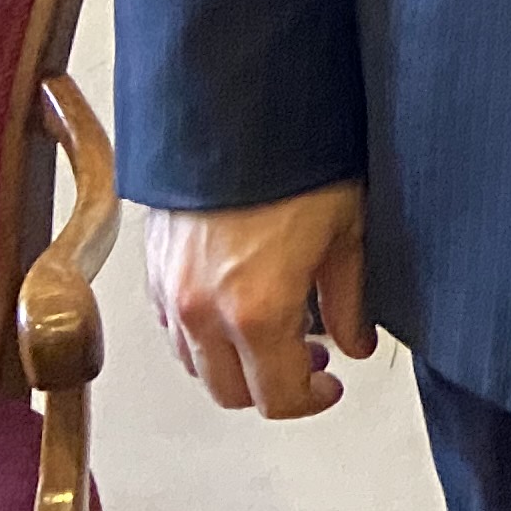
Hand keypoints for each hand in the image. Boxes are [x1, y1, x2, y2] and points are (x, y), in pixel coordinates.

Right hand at [141, 179, 375, 420]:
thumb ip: (351, 301)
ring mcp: (171, 291)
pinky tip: (234, 305)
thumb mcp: (346, 232)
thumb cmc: (297, 160)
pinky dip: (202, 332)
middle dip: (273, 386)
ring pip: (195, 364)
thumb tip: (357, 344)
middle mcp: (202, 312)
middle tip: (309, 360)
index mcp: (256, 312)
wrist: (240, 110)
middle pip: (231, 392)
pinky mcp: (153, 267)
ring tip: (274, 330)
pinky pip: (172, 326)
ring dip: (234, 362)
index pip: (277, 398)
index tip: (330, 386)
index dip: (311, 401)